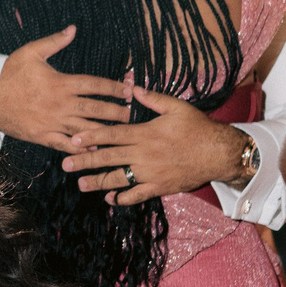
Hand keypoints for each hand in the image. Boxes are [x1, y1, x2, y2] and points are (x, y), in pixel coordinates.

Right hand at [0, 25, 133, 150]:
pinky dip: (82, 147)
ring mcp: (53, 122)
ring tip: (120, 132)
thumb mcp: (31, 51)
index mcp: (61, 82)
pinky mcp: (44, 136)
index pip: (94, 85)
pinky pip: (67, 145)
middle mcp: (60, 104)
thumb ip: (55, 41)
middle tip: (130, 114)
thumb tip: (73, 28)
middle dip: (116, 112)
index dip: (114, 88)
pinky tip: (95, 148)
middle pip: (95, 109)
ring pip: (85, 128)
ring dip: (105, 131)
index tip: (127, 90)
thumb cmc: (11, 72)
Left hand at [60, 87, 244, 205]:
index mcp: (145, 133)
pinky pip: (138, 194)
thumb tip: (131, 87)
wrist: (219, 153)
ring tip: (81, 185)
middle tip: (66, 164)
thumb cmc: (198, 128)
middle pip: (109, 158)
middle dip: (85, 161)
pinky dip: (123, 198)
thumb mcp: (176, 107)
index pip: (112, 134)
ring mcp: (151, 172)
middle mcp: (144, 154)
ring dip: (98, 182)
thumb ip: (152, 99)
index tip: (72, 139)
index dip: (91, 136)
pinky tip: (111, 199)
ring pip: (119, 179)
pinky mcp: (160, 186)